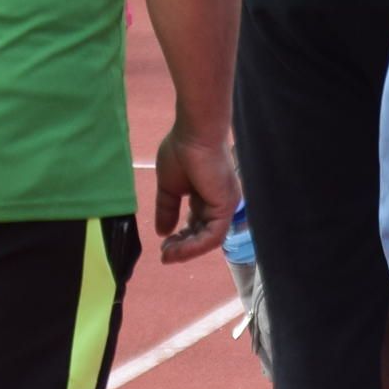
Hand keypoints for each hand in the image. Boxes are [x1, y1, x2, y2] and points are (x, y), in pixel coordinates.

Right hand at [152, 121, 237, 263]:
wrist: (193, 134)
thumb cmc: (182, 151)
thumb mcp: (169, 187)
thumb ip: (167, 209)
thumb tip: (162, 232)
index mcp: (206, 196)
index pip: (197, 226)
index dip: (181, 238)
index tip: (163, 246)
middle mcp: (219, 203)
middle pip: (203, 235)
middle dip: (182, 247)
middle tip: (165, 254)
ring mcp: (225, 205)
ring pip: (209, 240)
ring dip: (188, 250)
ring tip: (168, 255)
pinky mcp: (226, 207)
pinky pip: (213, 236)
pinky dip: (195, 246)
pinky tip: (178, 248)